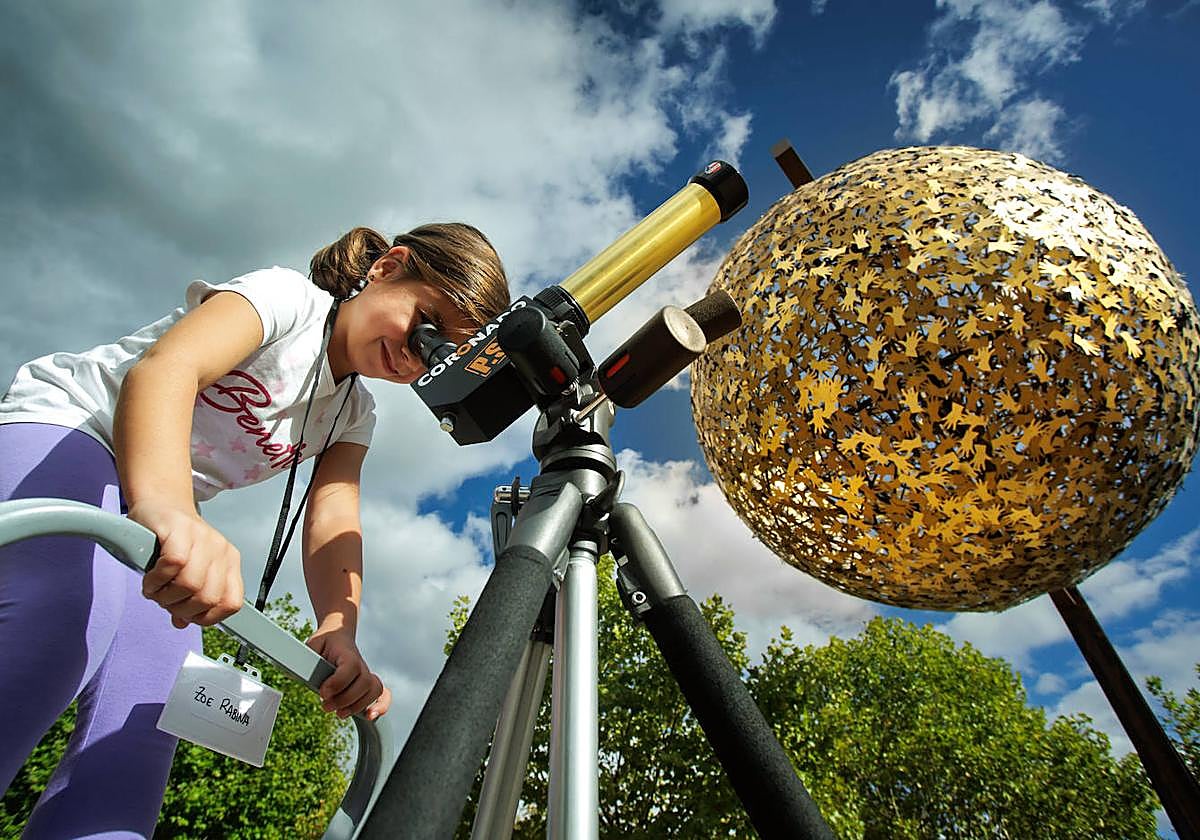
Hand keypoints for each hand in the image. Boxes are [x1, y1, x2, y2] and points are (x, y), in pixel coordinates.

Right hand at [130, 501, 243, 628]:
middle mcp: (221, 551)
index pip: (231, 603)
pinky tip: (150, 578)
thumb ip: (188, 599)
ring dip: (165, 595)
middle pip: (208, 598)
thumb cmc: (172, 543)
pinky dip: (157, 579)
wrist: (160, 505)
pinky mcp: (182, 529)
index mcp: (229, 564)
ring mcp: (204, 538)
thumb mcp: (186, 573)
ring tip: (155, 589)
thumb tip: (183, 623)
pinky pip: (174, 564)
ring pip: (191, 584)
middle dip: (180, 608)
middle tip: (164, 600)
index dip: (207, 617)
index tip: (187, 616)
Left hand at [307, 626, 390, 720]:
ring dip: (357, 706)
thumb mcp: (313, 644)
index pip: (350, 667)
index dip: (338, 682)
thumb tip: (295, 671)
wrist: (338, 636)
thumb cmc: (325, 642)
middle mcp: (361, 664)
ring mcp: (367, 674)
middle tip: (325, 706)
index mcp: (347, 652)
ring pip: (374, 690)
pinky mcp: (368, 685)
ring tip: (339, 713)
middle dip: (344, 699)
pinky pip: (384, 695)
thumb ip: (305, 656)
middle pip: (364, 682)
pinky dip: (380, 706)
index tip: (322, 693)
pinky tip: (369, 716)